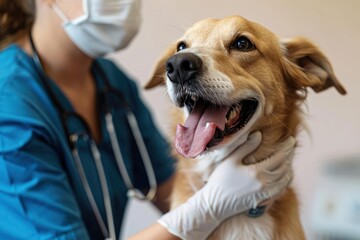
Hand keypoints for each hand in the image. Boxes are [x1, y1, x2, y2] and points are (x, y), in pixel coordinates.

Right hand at [158, 132, 294, 239]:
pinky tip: (284, 175)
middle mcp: (265, 184)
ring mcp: (265, 193)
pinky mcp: (264, 200)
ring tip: (289, 158)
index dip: (287, 147)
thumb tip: (259, 135)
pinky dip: (286, 180)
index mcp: (257, 172)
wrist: (215, 204)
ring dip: (289, 167)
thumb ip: (246, 147)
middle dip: (290, 155)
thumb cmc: (220, 180)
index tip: (291, 139)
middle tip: (292, 146)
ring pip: (285, 179)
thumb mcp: (231, 160)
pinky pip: (281, 189)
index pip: (279, 157)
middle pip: (285, 167)